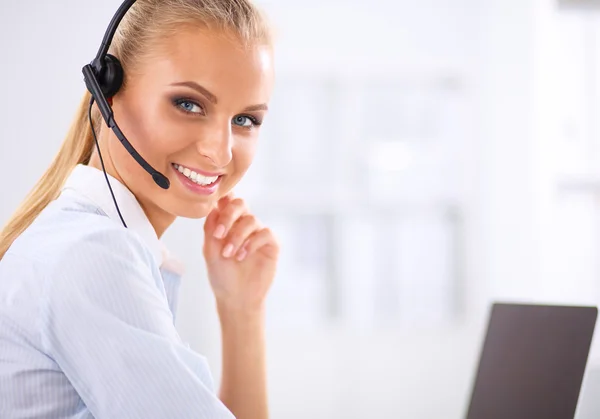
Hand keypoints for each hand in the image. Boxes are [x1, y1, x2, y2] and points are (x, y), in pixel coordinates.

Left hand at [203, 194, 278, 311]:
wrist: (236, 298)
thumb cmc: (222, 275)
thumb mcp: (209, 251)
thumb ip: (210, 228)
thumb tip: (213, 207)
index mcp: (228, 223)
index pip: (227, 201)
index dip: (223, 196)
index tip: (215, 203)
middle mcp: (244, 225)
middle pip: (240, 204)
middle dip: (228, 215)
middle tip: (218, 234)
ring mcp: (258, 233)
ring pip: (251, 220)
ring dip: (237, 236)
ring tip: (229, 254)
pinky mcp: (271, 245)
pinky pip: (265, 233)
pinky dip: (251, 243)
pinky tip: (242, 256)